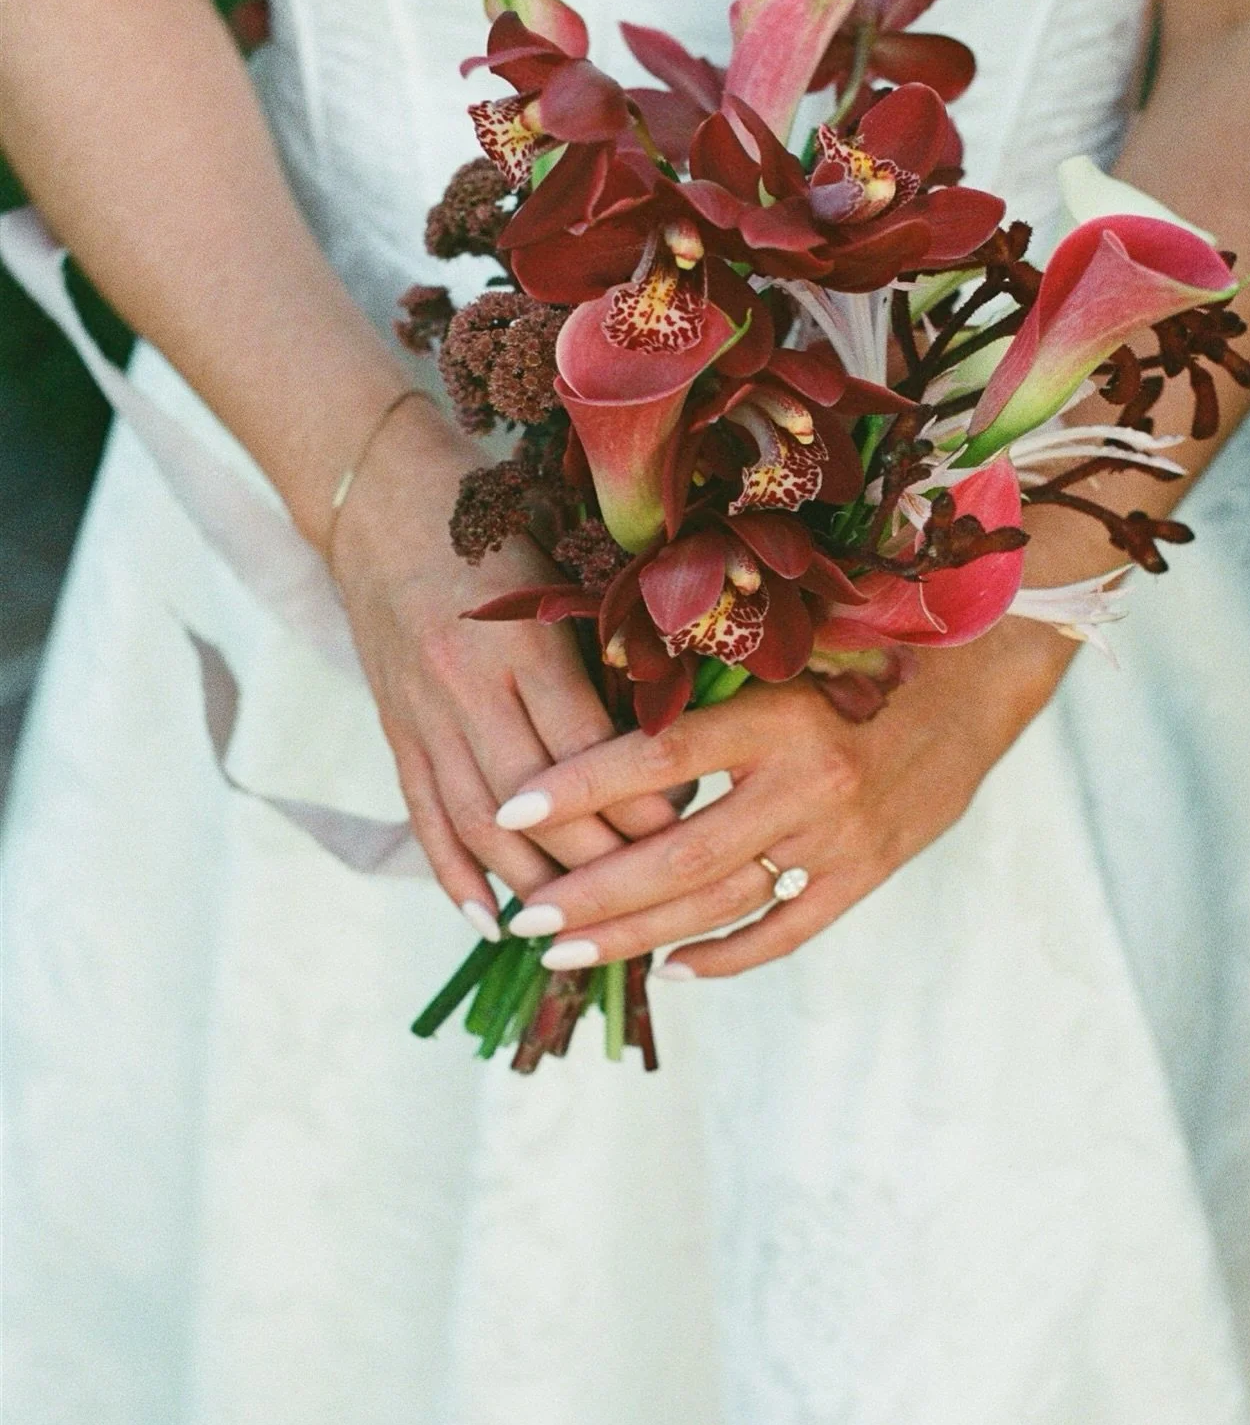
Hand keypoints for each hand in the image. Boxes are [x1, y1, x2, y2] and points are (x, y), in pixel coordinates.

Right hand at [329, 396, 676, 929]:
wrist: (383, 498)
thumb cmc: (498, 526)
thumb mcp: (561, 575)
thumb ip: (605, 651)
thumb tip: (672, 736)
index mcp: (521, 646)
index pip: (591, 754)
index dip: (642, 800)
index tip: (691, 823)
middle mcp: (466, 688)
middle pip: (538, 806)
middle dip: (600, 857)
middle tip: (654, 888)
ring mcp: (422, 715)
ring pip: (481, 824)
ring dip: (533, 884)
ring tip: (582, 925)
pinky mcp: (395, 730)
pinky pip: (424, 816)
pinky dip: (455, 874)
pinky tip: (489, 920)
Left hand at [491, 617, 1073, 976]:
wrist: (977, 681)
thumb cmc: (863, 646)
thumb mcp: (788, 646)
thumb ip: (708, 678)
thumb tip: (594, 694)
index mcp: (779, 713)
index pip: (660, 756)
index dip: (580, 786)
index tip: (509, 812)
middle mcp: (808, 782)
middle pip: (679, 856)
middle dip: (590, 894)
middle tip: (521, 920)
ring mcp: (841, 839)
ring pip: (720, 904)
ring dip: (634, 935)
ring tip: (561, 954)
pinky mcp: (867, 874)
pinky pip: (785, 930)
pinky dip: (725, 956)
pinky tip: (668, 970)